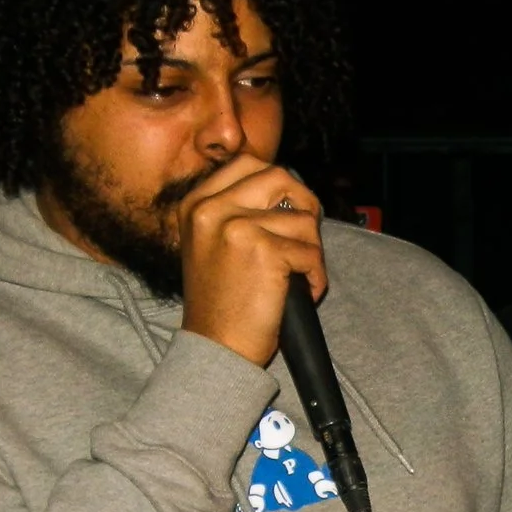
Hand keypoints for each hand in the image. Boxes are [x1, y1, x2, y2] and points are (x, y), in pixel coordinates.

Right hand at [173, 157, 325, 366]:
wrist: (216, 348)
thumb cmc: (220, 302)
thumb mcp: (210, 243)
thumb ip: (235, 210)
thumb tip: (287, 186)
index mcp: (196, 203)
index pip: (248, 162)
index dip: (279, 182)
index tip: (288, 207)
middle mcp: (211, 209)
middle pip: (280, 177)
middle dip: (303, 204)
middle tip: (305, 234)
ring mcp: (237, 227)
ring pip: (303, 220)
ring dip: (311, 251)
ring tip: (296, 277)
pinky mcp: (264, 251)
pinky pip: (311, 253)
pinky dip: (315, 277)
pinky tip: (300, 293)